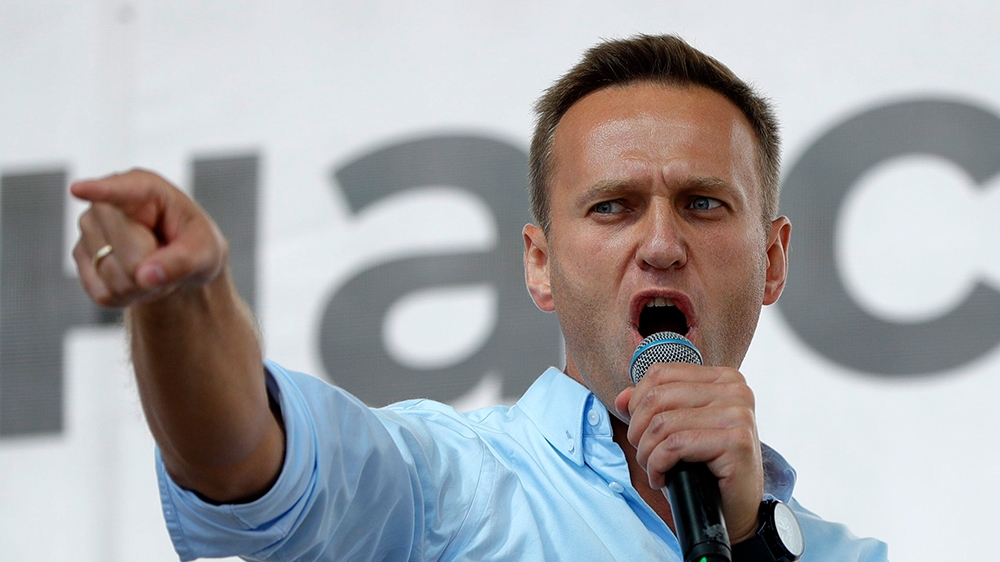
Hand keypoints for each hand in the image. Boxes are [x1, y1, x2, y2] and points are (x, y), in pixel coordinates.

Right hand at [71, 169, 226, 307]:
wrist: (180, 262)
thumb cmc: (195, 245)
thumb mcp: (206, 250)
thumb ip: (182, 261)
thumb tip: (145, 276)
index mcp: (144, 189)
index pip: (119, 191)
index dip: (99, 191)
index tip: (79, 189)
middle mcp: (107, 204)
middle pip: (129, 255)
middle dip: (154, 269)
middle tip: (168, 259)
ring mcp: (89, 230)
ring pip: (115, 278)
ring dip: (143, 286)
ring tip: (154, 266)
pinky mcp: (81, 258)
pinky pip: (104, 293)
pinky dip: (128, 296)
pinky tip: (137, 279)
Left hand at [614, 363, 762, 542]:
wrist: (734, 509)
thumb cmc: (705, 468)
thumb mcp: (676, 430)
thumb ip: (651, 408)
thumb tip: (622, 397)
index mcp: (722, 378)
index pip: (660, 374)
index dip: (638, 404)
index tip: (641, 431)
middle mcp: (735, 389)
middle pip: (658, 397)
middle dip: (639, 431)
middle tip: (645, 455)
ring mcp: (738, 414)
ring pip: (663, 423)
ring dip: (647, 452)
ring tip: (654, 469)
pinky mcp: (737, 441)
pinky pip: (675, 446)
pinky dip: (658, 465)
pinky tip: (662, 478)